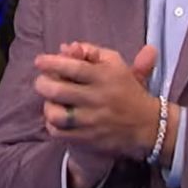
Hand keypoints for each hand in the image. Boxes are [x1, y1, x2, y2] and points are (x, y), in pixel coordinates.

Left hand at [35, 42, 175, 161]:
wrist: (148, 126)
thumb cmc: (127, 89)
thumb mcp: (116, 64)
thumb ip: (91, 52)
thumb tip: (66, 47)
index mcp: (105, 76)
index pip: (73, 67)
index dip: (51, 63)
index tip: (39, 61)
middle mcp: (98, 98)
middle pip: (58, 90)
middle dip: (43, 84)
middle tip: (41, 82)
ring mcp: (92, 121)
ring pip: (56, 114)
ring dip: (47, 106)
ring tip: (50, 101)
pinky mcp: (89, 139)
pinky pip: (60, 133)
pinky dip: (52, 125)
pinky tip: (55, 119)